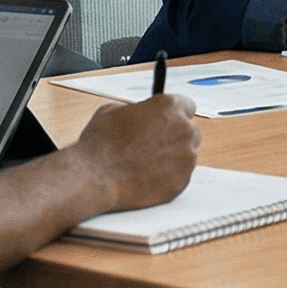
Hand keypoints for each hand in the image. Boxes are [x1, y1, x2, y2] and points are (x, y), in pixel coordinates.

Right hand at [72, 94, 201, 211]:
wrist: (95, 176)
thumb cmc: (101, 144)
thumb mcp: (113, 110)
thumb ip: (138, 109)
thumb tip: (142, 114)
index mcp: (169, 107)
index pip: (187, 106)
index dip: (174, 115)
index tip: (167, 122)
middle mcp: (184, 130)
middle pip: (190, 132)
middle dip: (175, 137)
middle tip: (154, 145)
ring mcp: (186, 158)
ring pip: (186, 155)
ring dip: (172, 158)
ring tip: (146, 163)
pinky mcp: (182, 181)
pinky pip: (181, 176)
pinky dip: (168, 177)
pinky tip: (147, 176)